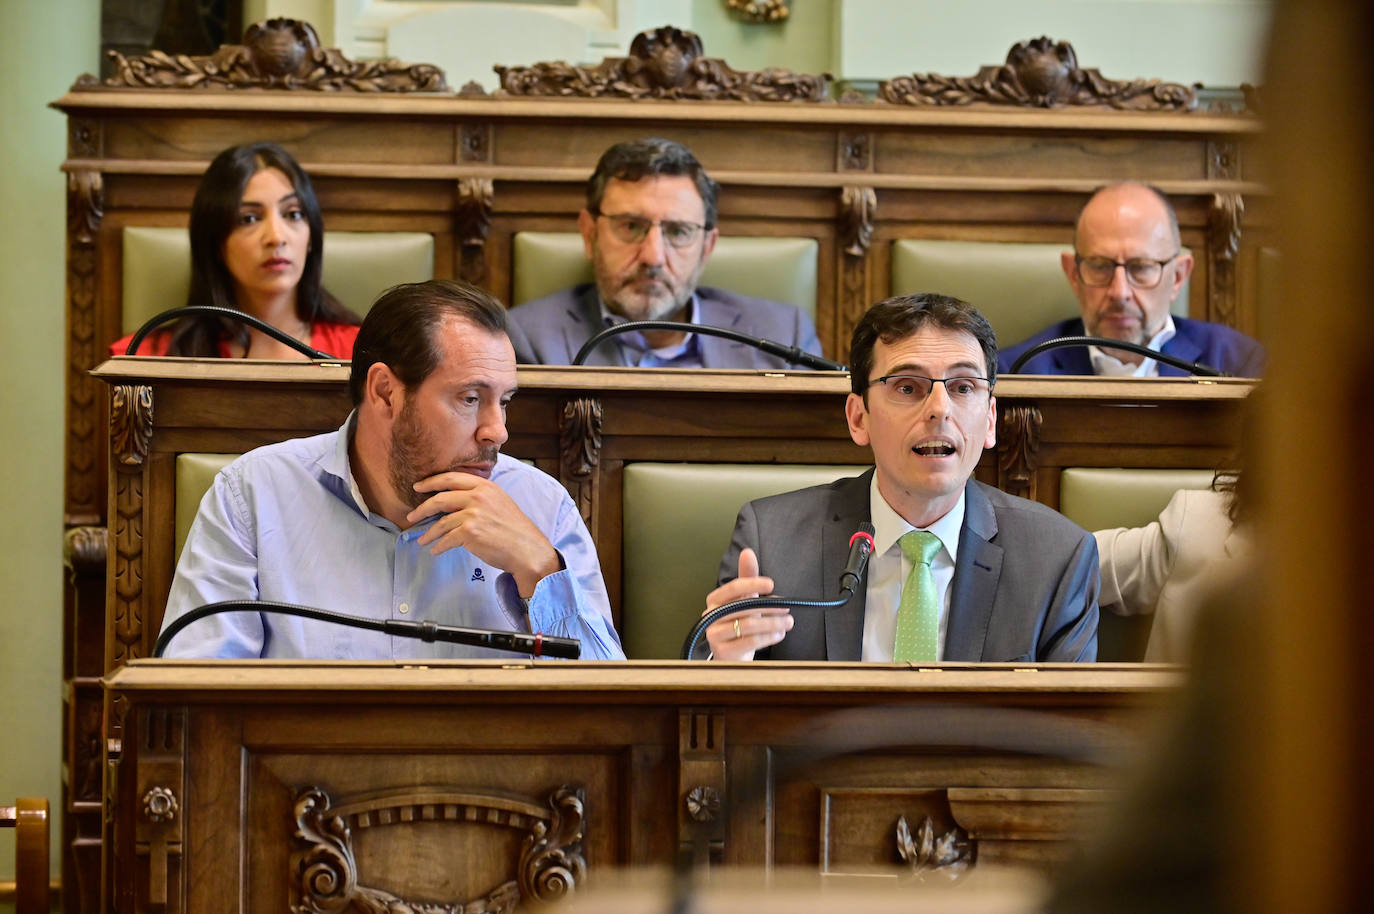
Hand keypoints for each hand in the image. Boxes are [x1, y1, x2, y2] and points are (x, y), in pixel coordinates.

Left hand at [408, 471, 560, 597]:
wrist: (527, 549)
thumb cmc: (514, 529)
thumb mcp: (499, 502)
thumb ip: (480, 497)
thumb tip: (454, 501)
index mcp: (486, 486)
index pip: (451, 478)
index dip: (431, 482)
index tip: (418, 487)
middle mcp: (479, 496)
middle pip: (441, 498)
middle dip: (422, 509)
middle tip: (412, 517)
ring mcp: (474, 514)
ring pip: (441, 522)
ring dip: (428, 533)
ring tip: (422, 540)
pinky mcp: (470, 532)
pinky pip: (447, 538)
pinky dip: (439, 546)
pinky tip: (436, 550)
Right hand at [702, 548, 792, 660]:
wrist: (731, 654)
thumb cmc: (738, 622)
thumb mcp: (744, 599)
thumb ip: (747, 577)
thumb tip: (747, 552)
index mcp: (715, 600)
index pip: (733, 588)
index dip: (753, 584)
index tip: (771, 585)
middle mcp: (711, 616)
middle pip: (743, 608)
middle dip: (769, 607)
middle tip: (787, 608)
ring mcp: (715, 635)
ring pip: (748, 626)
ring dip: (772, 623)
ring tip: (787, 623)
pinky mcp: (723, 652)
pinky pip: (750, 642)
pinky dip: (768, 637)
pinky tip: (779, 634)